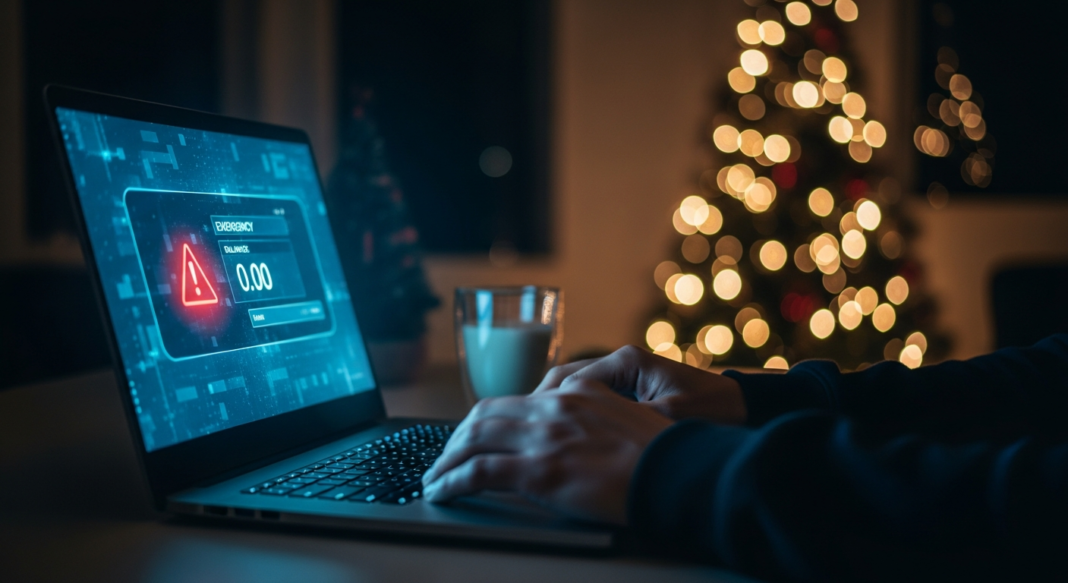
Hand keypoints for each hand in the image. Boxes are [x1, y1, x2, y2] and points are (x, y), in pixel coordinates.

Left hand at [421, 380, 671, 524]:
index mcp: (575, 392)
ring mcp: (545, 437)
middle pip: (484, 415)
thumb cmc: (661, 456)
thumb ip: (593, 418)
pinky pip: (478, 472)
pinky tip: (441, 491)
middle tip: (444, 457)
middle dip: (456, 438)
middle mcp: (554, 406)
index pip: (514, 400)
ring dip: (446, 460)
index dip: (485, 420)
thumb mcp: (626, 420)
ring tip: (433, 477)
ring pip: (473, 440)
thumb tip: (570, 437)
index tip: (473, 436)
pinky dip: (452, 481)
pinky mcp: (540, 470)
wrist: (678, 473)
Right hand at [534, 345, 746, 424]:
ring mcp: (625, 376)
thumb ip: (630, 419)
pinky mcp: (630, 391)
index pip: (569, 380)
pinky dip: (574, 418)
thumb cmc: (714, 411)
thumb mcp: (669, 418)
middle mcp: (621, 363)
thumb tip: (588, 433)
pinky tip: (565, 438)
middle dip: (540, 407)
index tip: (530, 427)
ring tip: (537, 437)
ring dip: (554, 412)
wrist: (746, 409)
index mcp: (627, 361)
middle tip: (521, 432)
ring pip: (573, 391)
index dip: (545, 405)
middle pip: (564, 382)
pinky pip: (590, 402)